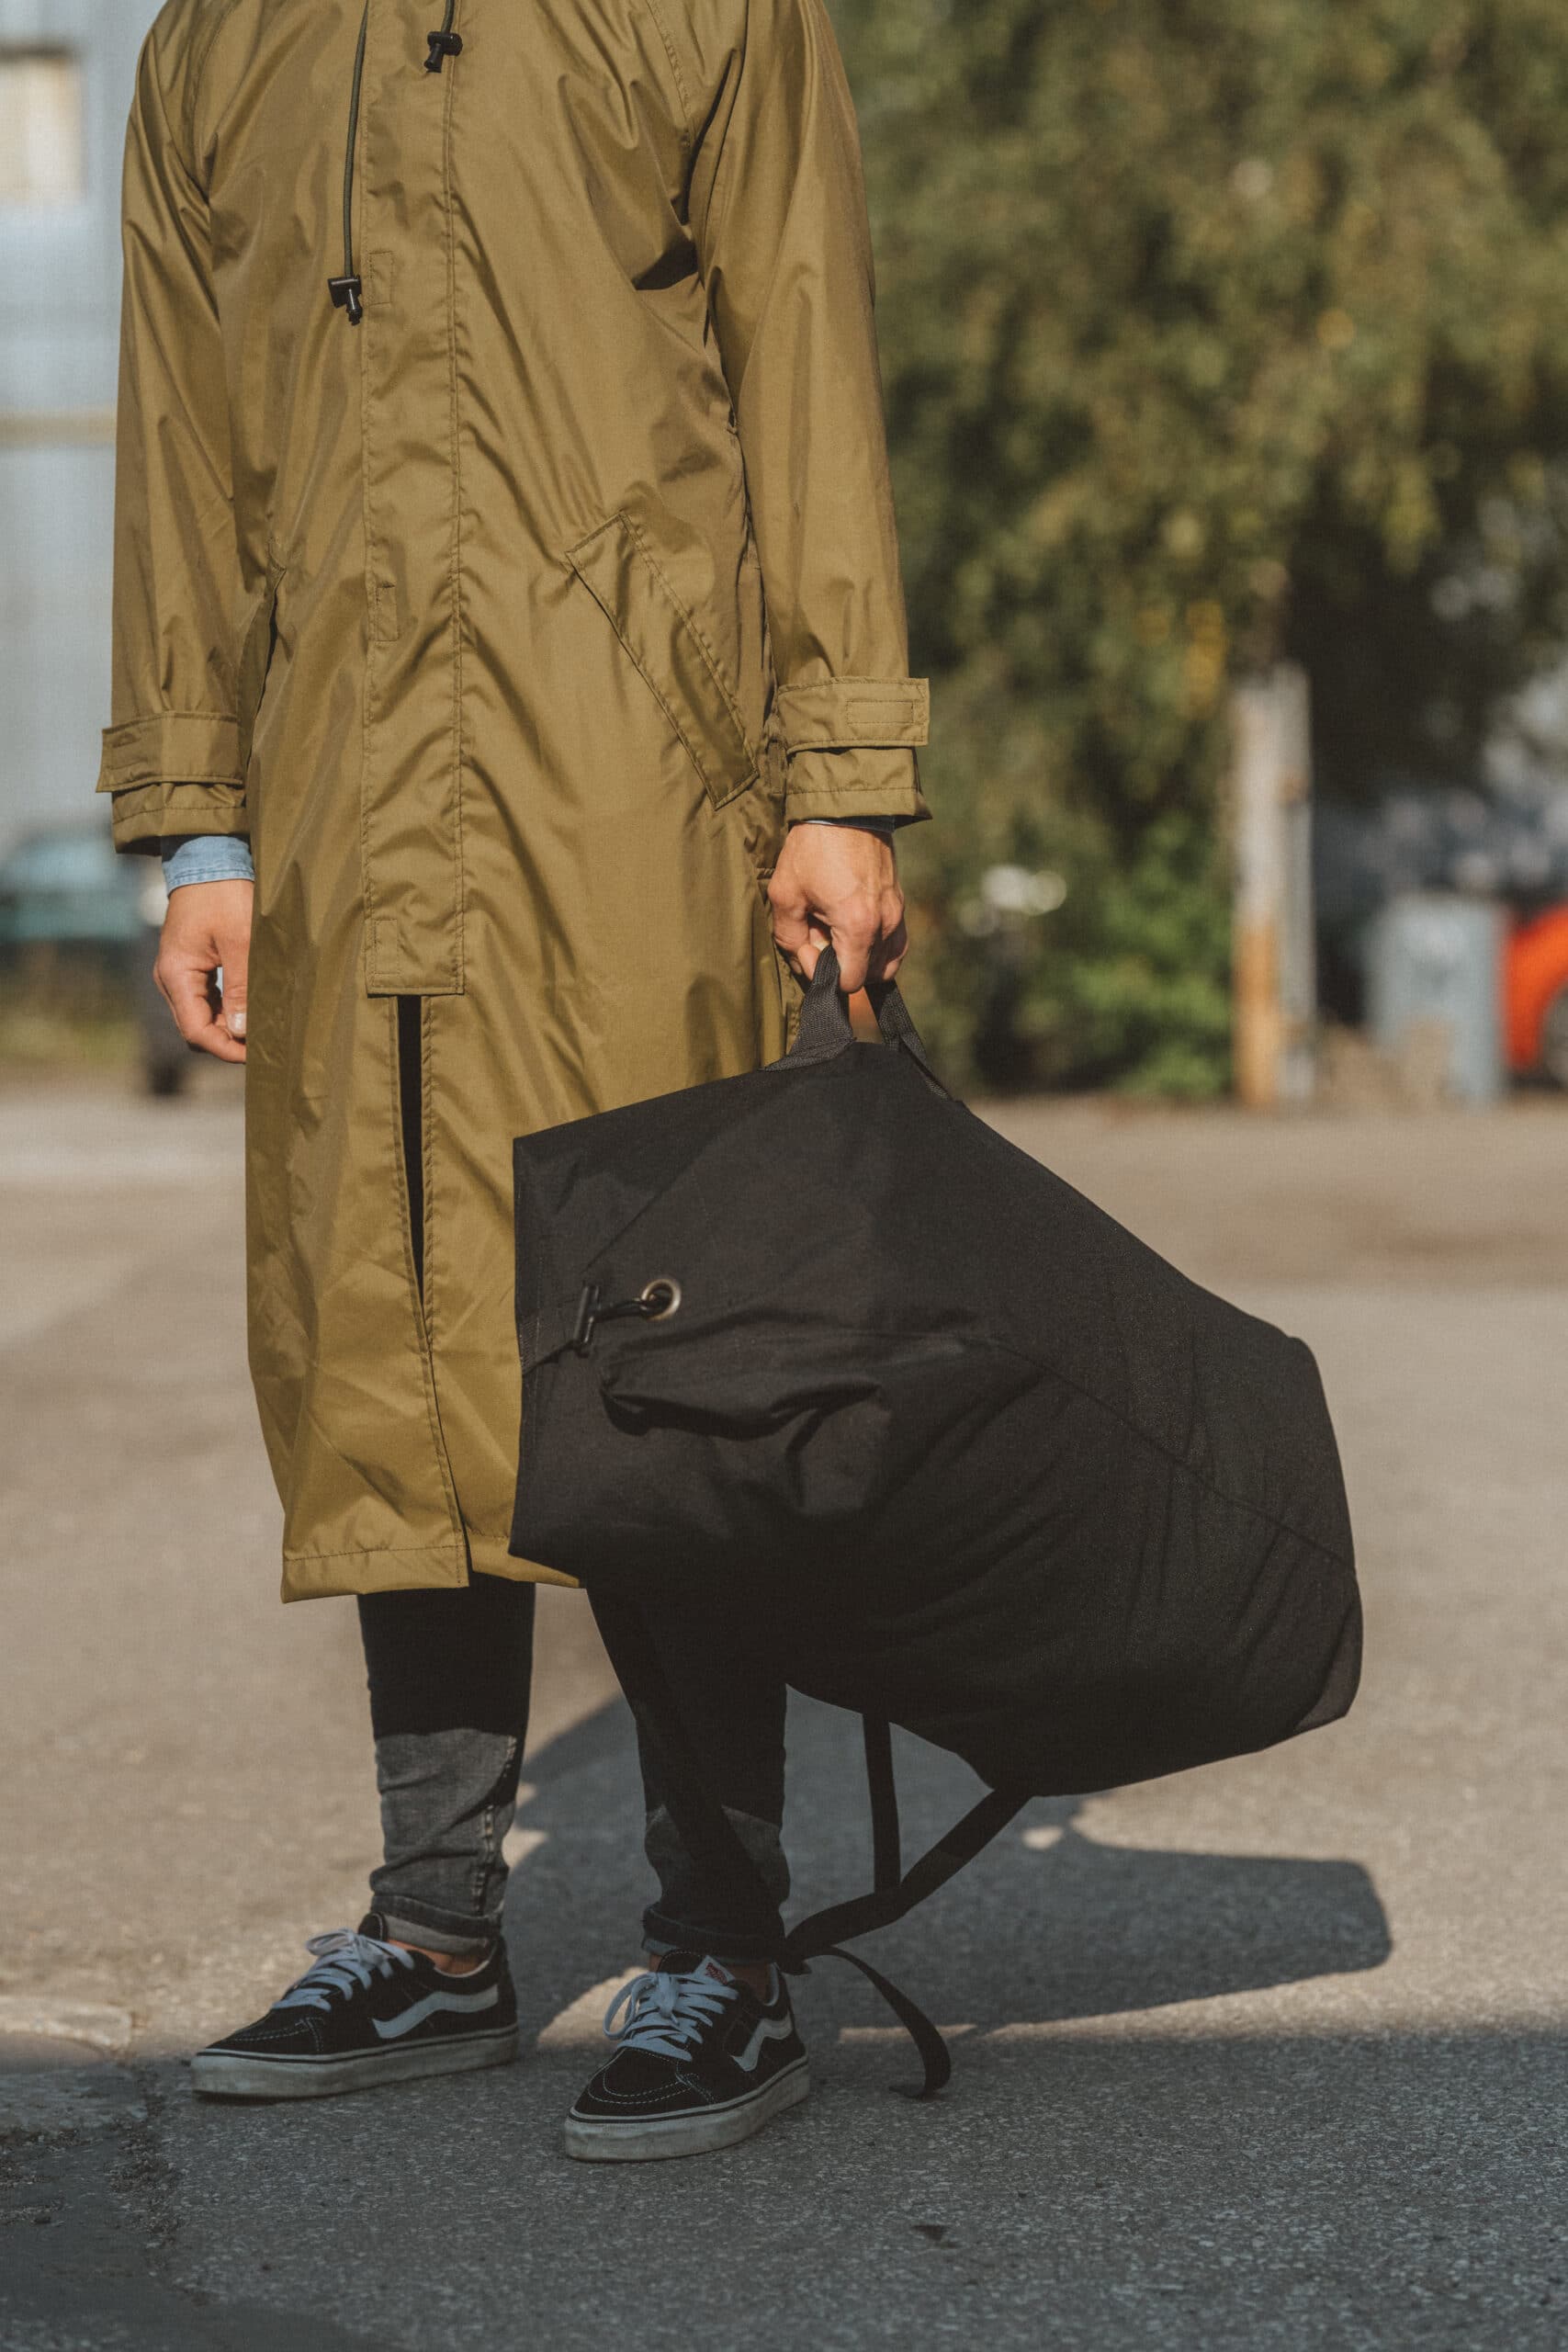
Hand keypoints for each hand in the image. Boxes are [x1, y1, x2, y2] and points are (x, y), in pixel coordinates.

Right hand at [153, 879, 252, 1062]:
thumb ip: (240, 988)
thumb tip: (242, 1031)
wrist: (208, 859)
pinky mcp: (189, 965)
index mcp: (175, 974)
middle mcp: (170, 978)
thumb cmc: (224, 894)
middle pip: (196, 1028)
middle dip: (228, 1041)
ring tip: (262, 1028)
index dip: (226, 1048)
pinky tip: (251, 1009)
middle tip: (265, 1043)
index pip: (196, 1030)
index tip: (257, 1053)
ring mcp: (178, 973)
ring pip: (201, 1016)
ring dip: (228, 1026)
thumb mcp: (240, 941)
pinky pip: (205, 1000)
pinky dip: (226, 1010)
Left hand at [767, 824, 907, 993]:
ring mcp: (898, 914)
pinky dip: (878, 949)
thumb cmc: (812, 850)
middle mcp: (885, 924)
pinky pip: (897, 944)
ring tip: (838, 933)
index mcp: (858, 926)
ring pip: (886, 963)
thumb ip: (790, 938)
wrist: (845, 809)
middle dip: (843, 964)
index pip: (851, 982)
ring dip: (861, 958)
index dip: (826, 976)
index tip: (810, 948)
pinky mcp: (900, 903)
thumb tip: (806, 962)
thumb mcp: (785, 894)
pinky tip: (856, 932)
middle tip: (821, 934)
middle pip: (869, 975)